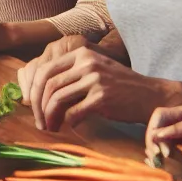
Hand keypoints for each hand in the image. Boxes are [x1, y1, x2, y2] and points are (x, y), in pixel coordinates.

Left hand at [20, 44, 173, 130]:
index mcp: (81, 53)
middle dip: (38, 106)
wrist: (150, 95)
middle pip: (48, 84)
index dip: (34, 90)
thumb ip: (69, 75)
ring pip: (58, 99)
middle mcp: (86, 62)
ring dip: (50, 117)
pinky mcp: (102, 97)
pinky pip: (74, 112)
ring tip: (50, 127)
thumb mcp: (93, 70)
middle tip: (38, 122)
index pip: (45, 69)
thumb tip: (36, 94)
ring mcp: (95, 79)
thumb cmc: (118, 87)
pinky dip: (68, 122)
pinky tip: (71, 126)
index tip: (31, 106)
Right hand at [145, 105, 181, 162]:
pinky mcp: (168, 142)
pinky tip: (156, 159)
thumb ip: (178, 129)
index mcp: (181, 112)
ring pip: (153, 136)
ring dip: (152, 147)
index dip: (155, 126)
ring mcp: (169, 130)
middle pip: (154, 125)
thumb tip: (158, 134)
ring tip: (157, 159)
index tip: (158, 140)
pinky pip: (156, 145)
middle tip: (156, 154)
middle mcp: (173, 119)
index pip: (160, 114)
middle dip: (152, 139)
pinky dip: (155, 152)